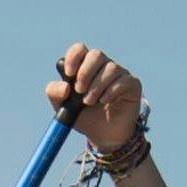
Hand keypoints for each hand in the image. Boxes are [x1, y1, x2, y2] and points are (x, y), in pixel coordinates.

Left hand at [49, 43, 143, 157]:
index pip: (80, 49)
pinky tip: (105, 101)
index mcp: (85, 66)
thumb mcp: (62, 107)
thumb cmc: (84, 117)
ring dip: (97, 86)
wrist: (102, 136)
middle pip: (96, 54)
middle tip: (79, 90)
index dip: (74, 57)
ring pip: (110, 68)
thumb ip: (54, 93)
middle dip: (85, 72)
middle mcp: (103, 66)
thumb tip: (64, 87)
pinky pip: (123, 80)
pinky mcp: (132, 84)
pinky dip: (111, 91)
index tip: (69, 73)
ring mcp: (119, 74)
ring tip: (89, 102)